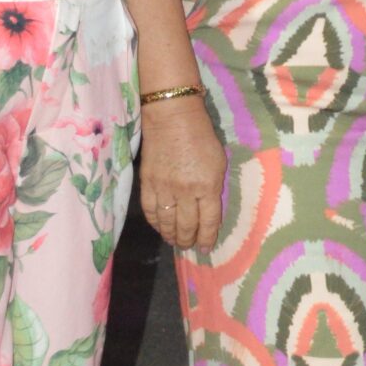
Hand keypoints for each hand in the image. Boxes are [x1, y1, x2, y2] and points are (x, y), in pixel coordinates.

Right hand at [138, 99, 226, 248]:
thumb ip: (213, 188)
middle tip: (189, 247)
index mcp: (207, 186)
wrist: (171, 118)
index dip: (207, 237)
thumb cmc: (201, 136)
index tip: (205, 248)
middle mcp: (185, 192)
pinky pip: (150, 211)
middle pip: (186, 226)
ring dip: (171, 236)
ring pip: (167, 223)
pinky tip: (160, 227)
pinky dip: (155, 223)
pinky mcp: (147, 184)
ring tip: (175, 241)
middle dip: (188, 240)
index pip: (209, 221)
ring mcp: (164, 189)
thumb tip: (208, 209)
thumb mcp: (218, 162)